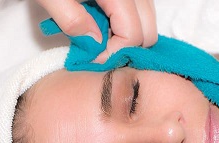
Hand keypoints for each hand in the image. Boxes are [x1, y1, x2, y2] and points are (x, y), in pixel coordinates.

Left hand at [35, 0, 157, 61]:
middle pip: (148, 31)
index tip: (91, 56)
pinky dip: (127, 23)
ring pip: (147, 21)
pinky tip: (104, 21)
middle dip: (125, 47)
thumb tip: (96, 44)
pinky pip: (141, 11)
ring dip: (127, 36)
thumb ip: (71, 18)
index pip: (133, 34)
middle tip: (96, 49)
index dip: (114, 53)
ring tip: (99, 34)